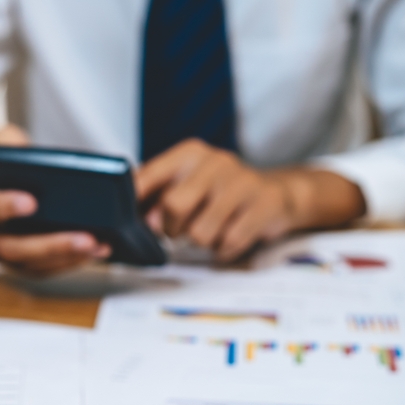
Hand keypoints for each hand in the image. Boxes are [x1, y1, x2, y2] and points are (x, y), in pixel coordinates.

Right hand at [0, 125, 110, 275]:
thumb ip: (16, 149)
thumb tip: (59, 164)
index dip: (3, 205)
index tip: (32, 204)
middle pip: (10, 246)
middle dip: (51, 245)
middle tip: (87, 238)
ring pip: (25, 263)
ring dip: (65, 258)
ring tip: (99, 247)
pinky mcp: (6, 260)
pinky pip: (35, 269)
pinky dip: (65, 263)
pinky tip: (93, 252)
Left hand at [137, 139, 365, 261]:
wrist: (276, 193)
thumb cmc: (219, 193)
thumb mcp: (186, 184)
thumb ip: (154, 197)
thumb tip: (128, 216)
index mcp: (189, 154)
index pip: (148, 176)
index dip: (134, 204)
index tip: (129, 221)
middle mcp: (216, 162)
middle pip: (173, 206)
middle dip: (172, 228)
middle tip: (180, 230)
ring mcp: (242, 182)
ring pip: (200, 233)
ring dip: (201, 242)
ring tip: (211, 230)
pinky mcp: (264, 204)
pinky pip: (229, 243)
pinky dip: (224, 250)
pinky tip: (229, 237)